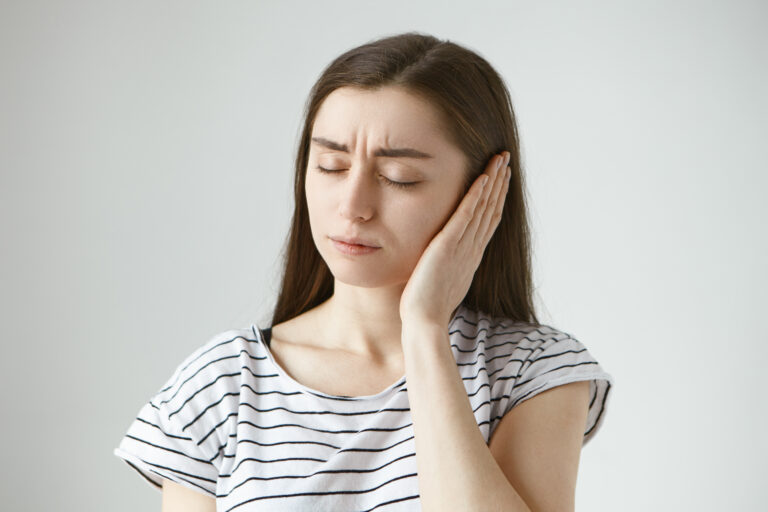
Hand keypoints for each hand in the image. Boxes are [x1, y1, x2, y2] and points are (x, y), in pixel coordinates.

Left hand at [399, 151, 511, 327]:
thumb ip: (449, 264)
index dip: (497, 197)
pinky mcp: (448, 246)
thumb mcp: (444, 279)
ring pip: (483, 208)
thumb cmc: (428, 306)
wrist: (425, 321)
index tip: (501, 177)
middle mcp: (472, 248)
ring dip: (492, 182)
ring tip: (499, 160)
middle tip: (505, 159)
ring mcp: (462, 247)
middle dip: (499, 183)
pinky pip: (465, 216)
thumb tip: (446, 259)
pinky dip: (475, 196)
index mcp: (471, 255)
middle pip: (491, 209)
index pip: (489, 219)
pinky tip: (481, 178)